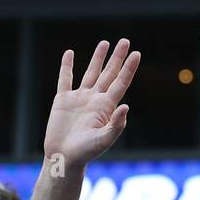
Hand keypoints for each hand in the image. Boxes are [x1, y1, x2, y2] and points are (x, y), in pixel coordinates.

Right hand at [43, 39, 139, 168]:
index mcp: (106, 108)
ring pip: (91, 73)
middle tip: (125, 41)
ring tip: (105, 43)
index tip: (137, 54)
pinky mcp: (63, 100)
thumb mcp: (104, 140)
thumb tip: (126, 106)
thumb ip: (116, 125)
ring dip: (98, 58)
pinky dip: (66, 66)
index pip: (121, 83)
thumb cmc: (86, 153)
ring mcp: (79, 98)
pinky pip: (65, 79)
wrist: (64, 157)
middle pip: (109, 73)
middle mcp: (95, 100)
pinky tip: (69, 53)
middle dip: (117, 57)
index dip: (129, 68)